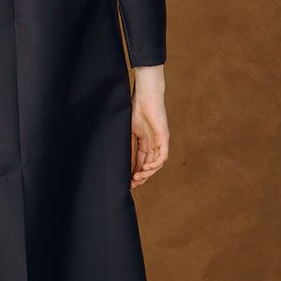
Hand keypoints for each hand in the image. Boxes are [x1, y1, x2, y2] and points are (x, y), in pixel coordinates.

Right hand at [130, 65, 167, 188]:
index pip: (140, 162)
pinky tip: (145, 169)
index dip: (134, 173)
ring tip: (137, 178)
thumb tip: (116, 159)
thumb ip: (126, 145)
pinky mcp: (164, 138)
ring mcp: (160, 141)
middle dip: (140, 177)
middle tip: (131, 184)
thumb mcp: (127, 131)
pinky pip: (162, 156)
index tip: (127, 183)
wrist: (144, 96)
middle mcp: (153, 144)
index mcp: (144, 142)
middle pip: (149, 166)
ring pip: (156, 164)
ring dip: (147, 173)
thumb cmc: (135, 108)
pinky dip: (154, 165)